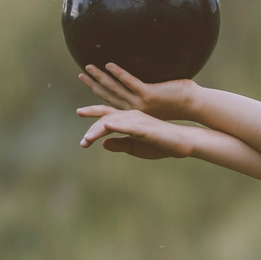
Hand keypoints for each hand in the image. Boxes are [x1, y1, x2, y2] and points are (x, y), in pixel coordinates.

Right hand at [76, 63, 197, 120]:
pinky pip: (130, 82)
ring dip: (100, 77)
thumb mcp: (157, 100)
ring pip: (115, 88)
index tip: (87, 85)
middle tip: (81, 73)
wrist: (192, 105)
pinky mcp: (149, 94)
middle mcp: (134, 109)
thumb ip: (145, 94)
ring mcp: (140, 102)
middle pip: (108, 94)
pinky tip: (109, 65)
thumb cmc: (177, 100)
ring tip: (89, 66)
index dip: (97, 95)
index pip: (111, 103)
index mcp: (134, 111)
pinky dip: (119, 73)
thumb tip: (140, 83)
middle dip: (93, 84)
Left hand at [76, 106, 195, 160]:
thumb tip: (103, 144)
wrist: (182, 143)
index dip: (92, 114)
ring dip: (99, 130)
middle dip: (92, 130)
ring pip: (114, 121)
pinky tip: (107, 126)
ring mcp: (139, 120)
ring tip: (87, 139)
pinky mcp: (146, 128)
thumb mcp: (135, 147)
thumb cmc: (160, 144)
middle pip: (106, 118)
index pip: (107, 115)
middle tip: (83, 143)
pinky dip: (117, 125)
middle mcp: (132, 115)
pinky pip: (129, 126)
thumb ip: (120, 144)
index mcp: (129, 119)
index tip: (78, 113)